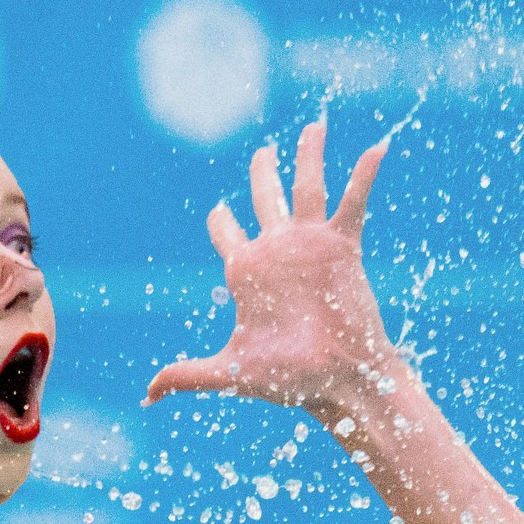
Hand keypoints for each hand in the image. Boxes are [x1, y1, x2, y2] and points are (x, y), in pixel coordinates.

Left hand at [147, 116, 397, 417]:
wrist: (335, 382)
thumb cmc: (286, 379)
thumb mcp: (228, 371)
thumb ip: (184, 375)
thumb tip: (145, 396)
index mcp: (246, 272)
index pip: (227, 234)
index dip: (220, 220)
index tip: (218, 208)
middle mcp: (276, 252)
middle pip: (264, 199)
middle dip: (263, 172)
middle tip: (264, 149)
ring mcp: (309, 246)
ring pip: (306, 188)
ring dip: (309, 156)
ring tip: (313, 126)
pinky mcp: (341, 248)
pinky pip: (353, 203)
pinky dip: (364, 175)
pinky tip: (377, 147)